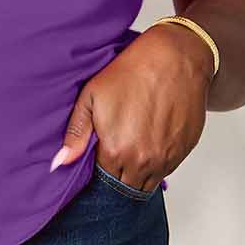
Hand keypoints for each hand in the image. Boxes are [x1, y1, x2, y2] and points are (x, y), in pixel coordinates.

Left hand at [51, 22, 214, 192]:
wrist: (175, 58)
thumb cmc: (132, 72)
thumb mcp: (92, 96)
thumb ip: (76, 133)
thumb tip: (60, 163)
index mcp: (116, 151)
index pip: (102, 181)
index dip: (98, 173)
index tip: (98, 161)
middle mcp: (143, 161)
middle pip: (125, 187)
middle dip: (117, 178)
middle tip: (113, 156)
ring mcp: (167, 158)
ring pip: (148, 183)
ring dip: (138, 174)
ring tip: (131, 149)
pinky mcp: (184, 150)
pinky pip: (167, 170)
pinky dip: (157, 163)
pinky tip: (150, 141)